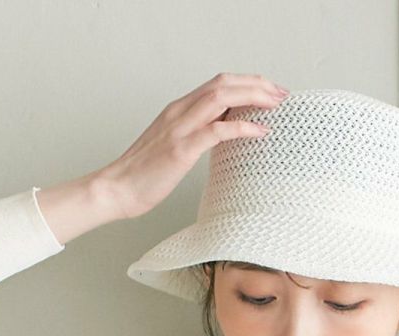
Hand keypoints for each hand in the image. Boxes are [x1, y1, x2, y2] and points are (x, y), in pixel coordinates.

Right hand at [103, 73, 288, 220]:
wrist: (118, 189)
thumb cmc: (145, 174)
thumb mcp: (174, 146)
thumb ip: (196, 134)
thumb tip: (223, 132)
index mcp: (179, 109)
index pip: (218, 83)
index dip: (247, 83)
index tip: (269, 92)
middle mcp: (180, 111)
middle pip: (223, 83)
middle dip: (256, 84)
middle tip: (281, 94)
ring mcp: (180, 128)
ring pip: (221, 97)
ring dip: (253, 97)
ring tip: (275, 104)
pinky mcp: (181, 149)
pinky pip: (217, 131)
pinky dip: (242, 127)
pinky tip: (259, 130)